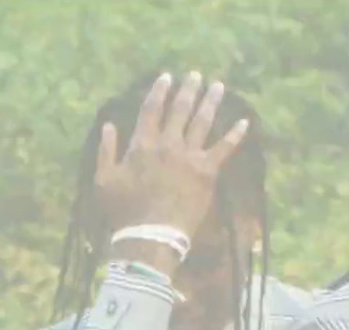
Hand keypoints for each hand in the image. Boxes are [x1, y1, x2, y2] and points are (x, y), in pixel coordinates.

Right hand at [93, 71, 250, 241]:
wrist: (150, 236)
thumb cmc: (123, 211)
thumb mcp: (104, 180)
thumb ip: (106, 151)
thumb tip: (109, 125)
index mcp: (142, 144)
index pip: (152, 109)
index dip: (159, 91)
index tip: (166, 77)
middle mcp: (168, 144)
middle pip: (180, 109)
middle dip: (188, 89)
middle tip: (196, 74)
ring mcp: (190, 156)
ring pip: (203, 122)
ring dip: (211, 101)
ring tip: (218, 85)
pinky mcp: (207, 172)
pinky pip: (224, 149)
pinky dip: (235, 135)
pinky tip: (244, 121)